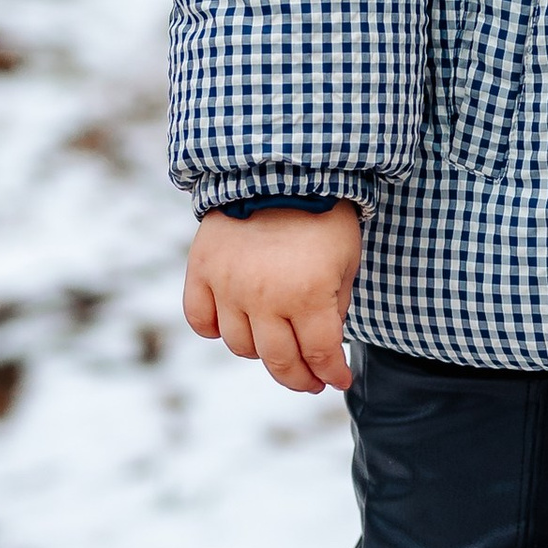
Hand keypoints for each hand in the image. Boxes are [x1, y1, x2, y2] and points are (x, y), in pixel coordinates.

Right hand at [183, 204, 360, 394]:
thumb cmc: (323, 214)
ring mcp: (228, 286)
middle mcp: (264, 297)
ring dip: (261, 353)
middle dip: (301, 378)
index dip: (332, 374)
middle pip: (280, 361)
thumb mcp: (346, 261)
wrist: (278, 166)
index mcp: (307, 295)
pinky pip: (200, 320)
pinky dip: (215, 329)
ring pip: (240, 347)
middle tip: (311, 380)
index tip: (338, 380)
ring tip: (277, 344)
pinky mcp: (202, 270)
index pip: (320, 354)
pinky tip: (235, 325)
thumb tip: (326, 346)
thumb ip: (335, 307)